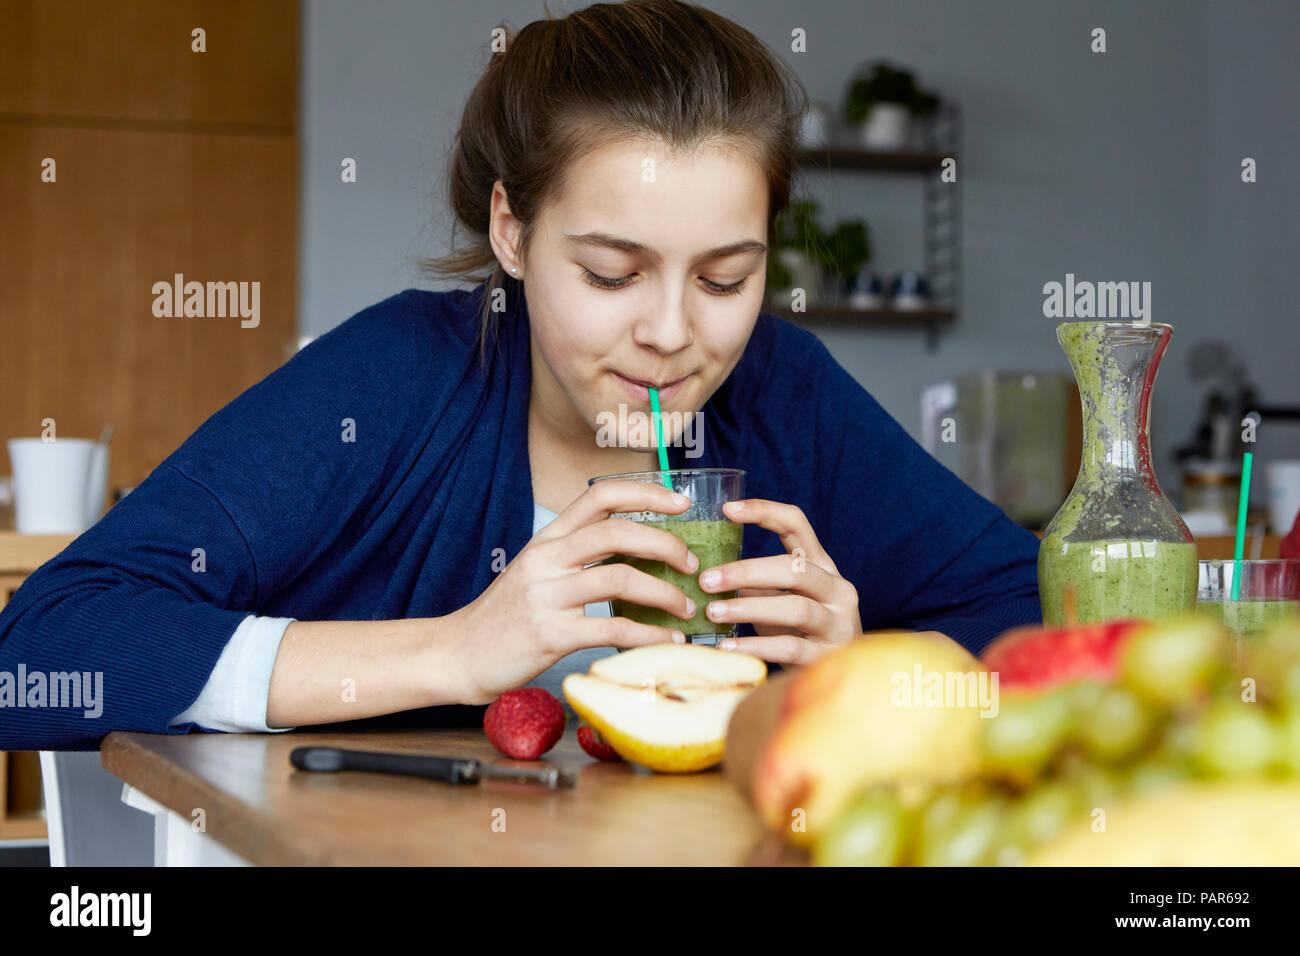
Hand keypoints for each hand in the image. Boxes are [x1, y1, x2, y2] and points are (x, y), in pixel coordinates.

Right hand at [452, 479, 699, 703]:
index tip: (682, 503)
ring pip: (621, 578)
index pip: (600, 494)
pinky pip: (613, 628)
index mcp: (548, 539)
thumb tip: (638, 548)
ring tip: (685, 608)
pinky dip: (649, 635)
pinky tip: (668, 642)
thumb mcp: (537, 571)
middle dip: (666, 544)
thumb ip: (577, 554)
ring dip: (665, 594)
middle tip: (692, 564)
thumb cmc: (507, 615)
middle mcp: (547, 560)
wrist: (458, 654)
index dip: (646, 492)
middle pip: (618, 532)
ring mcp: (547, 596)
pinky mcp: (551, 634)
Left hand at [698, 498, 860, 665]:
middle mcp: (836, 588)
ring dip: (748, 608)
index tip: (728, 509)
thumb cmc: (804, 630)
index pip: (797, 524)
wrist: (847, 671)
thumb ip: (757, 583)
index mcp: (822, 565)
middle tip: (707, 580)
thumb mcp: (786, 598)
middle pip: (793, 569)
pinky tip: (728, 647)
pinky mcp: (829, 655)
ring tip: (713, 612)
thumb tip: (708, 574)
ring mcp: (837, 622)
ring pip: (795, 608)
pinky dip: (756, 646)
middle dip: (746, 572)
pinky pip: (790, 647)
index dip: (764, 511)